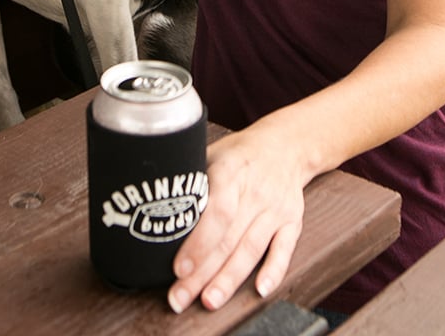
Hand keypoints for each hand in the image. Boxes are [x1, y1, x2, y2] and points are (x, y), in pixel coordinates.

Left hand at [167, 119, 308, 313]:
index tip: (179, 267)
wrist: (286, 145)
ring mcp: (275, 207)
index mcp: (231, 170)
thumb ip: (191, 178)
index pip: (217, 211)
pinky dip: (273, 270)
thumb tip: (153, 201)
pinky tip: (259, 289)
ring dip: (230, 279)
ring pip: (251, 248)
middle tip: (180, 297)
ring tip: (209, 300)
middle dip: (203, 272)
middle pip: (228, 238)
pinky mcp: (292, 220)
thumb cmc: (240, 153)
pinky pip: (284, 249)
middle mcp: (255, 190)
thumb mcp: (213, 152)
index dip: (198, 242)